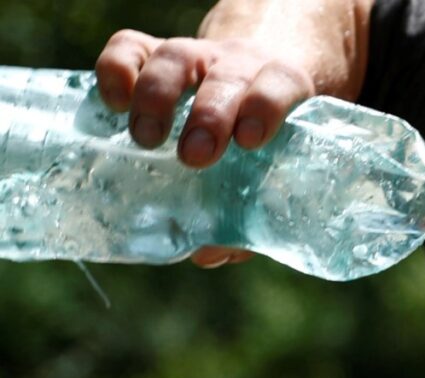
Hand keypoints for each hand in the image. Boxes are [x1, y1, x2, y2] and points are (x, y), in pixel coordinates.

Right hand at [95, 31, 321, 266]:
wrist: (247, 82)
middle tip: (195, 156)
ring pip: (175, 58)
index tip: (249, 140)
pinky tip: (113, 104)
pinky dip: (116, 71)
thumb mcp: (268, 172)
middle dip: (210, 114)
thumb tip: (206, 254)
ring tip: (145, 139)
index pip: (280, 85)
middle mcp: (240, 67)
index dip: (266, 107)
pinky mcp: (152, 53)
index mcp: (282, 90)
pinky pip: (129, 48)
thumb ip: (247, 216)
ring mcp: (195, 57)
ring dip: (158, 96)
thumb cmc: (263, 143)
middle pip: (227, 77)